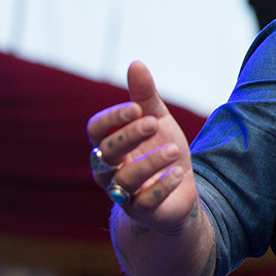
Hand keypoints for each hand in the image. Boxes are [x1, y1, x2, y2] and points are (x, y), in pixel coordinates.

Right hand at [87, 61, 198, 232]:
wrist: (179, 190)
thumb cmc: (160, 150)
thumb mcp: (157, 120)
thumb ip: (145, 96)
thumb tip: (136, 63)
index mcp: (109, 144)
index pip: (96, 130)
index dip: (112, 119)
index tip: (136, 108)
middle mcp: (109, 170)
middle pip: (105, 154)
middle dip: (128, 137)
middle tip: (153, 123)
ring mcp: (123, 193)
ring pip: (125, 180)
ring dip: (150, 162)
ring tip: (174, 150)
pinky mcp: (142, 211)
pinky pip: (145, 204)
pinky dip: (161, 188)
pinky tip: (178, 174)